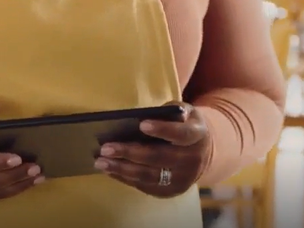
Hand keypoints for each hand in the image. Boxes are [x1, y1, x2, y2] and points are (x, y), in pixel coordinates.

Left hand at [94, 103, 209, 196]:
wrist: (203, 153)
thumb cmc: (186, 125)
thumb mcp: (186, 112)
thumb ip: (172, 110)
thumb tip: (149, 115)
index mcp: (197, 135)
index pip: (181, 134)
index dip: (162, 130)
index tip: (141, 124)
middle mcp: (192, 160)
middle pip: (158, 157)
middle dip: (130, 152)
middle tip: (105, 148)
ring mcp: (181, 179)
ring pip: (148, 175)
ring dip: (122, 169)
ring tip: (100, 162)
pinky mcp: (170, 191)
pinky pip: (145, 186)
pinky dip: (126, 178)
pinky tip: (111, 170)